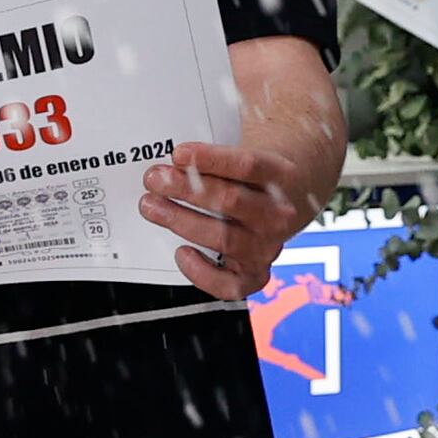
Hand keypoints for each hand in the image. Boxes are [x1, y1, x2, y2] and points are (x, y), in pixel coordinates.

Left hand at [140, 138, 323, 303]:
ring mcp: (267, 247)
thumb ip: (213, 157)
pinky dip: (202, 271)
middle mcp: (278, 215)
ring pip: (224, 238)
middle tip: (155, 180)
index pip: (247, 165)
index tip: (178, 154)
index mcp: (280, 176)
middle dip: (186, 189)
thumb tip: (173, 160)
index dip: (210, 159)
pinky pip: (229, 284)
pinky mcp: (254, 275)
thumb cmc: (251, 177)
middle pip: (231, 201)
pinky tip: (182, 252)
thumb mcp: (243, 153)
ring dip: (182, 221)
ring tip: (153, 207)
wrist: (284, 201)